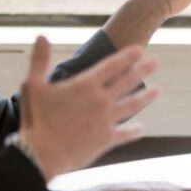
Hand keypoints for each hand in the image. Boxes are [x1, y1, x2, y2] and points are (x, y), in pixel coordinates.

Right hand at [20, 37, 157, 180]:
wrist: (40, 155)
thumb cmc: (35, 119)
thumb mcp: (33, 85)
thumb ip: (40, 60)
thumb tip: (42, 35)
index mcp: (86, 85)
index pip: (113, 65)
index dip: (128, 56)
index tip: (140, 49)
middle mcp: (101, 100)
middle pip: (128, 81)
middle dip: (143, 70)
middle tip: (155, 63)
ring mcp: (107, 120)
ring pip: (132, 105)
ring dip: (145, 97)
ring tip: (157, 91)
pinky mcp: (107, 139)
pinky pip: (125, 133)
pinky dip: (134, 130)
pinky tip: (141, 128)